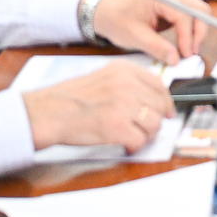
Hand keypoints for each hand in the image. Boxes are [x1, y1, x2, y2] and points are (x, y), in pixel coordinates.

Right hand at [21, 59, 173, 151]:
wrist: (49, 112)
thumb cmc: (70, 98)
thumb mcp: (103, 77)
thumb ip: (127, 83)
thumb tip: (149, 98)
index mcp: (125, 70)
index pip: (159, 85)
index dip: (165, 101)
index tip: (166, 111)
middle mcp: (127, 85)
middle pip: (160, 106)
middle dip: (156, 120)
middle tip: (146, 128)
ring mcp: (124, 105)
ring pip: (154, 124)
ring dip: (146, 134)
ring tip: (133, 136)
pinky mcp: (118, 127)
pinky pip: (140, 140)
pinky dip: (135, 146)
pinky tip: (125, 144)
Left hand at [91, 0, 210, 63]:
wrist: (106, 13)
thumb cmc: (117, 20)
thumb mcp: (135, 37)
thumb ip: (157, 47)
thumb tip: (175, 59)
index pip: (184, 14)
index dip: (188, 36)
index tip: (186, 53)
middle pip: (199, 9)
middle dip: (199, 31)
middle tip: (191, 51)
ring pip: (198, 11)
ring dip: (197, 30)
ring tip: (188, 49)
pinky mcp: (173, 6)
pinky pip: (190, 15)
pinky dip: (191, 29)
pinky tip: (184, 42)